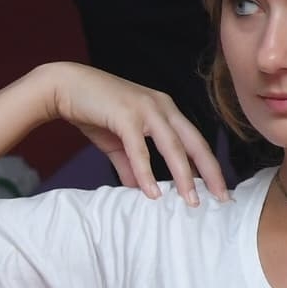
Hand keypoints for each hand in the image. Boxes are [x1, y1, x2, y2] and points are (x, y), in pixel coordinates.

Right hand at [36, 61, 231, 201]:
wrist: (64, 86)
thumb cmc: (94, 111)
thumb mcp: (118, 142)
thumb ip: (131, 165)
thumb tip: (140, 191)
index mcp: (166, 111)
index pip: (196, 142)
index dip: (209, 166)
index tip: (220, 190)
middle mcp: (163, 107)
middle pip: (195, 143)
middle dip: (210, 172)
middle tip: (222, 199)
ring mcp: (145, 109)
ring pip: (173, 146)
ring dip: (184, 176)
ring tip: (192, 201)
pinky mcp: (125, 115)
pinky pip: (139, 148)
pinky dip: (146, 172)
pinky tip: (152, 192)